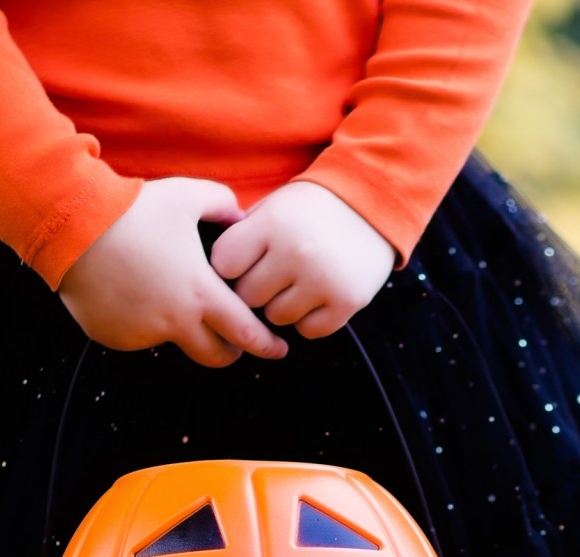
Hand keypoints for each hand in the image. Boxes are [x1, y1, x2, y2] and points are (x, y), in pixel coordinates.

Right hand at [59, 177, 288, 365]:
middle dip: (230, 352)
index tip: (279, 349)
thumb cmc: (134, 210)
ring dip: (182, 331)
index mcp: (200, 294)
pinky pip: (137, 337)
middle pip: (215, 356)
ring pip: (174, 343)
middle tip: (234, 341)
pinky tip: (134, 293)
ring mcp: (142, 333)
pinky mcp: (114, 336)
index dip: (267, 345)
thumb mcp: (188, 196)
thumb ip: (223, 205)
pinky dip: (143, 323)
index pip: (246, 333)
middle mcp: (174, 322)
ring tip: (169, 296)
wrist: (73, 225)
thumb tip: (239, 217)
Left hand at [208, 181, 394, 340]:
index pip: (223, 265)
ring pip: (276, 317)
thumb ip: (242, 236)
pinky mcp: (347, 302)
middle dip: (255, 288)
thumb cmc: (311, 210)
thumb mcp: (273, 207)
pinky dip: (309, 319)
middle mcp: (296, 253)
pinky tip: (317, 295)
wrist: (372, 204)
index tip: (244, 260)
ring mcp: (323, 280)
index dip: (230, 266)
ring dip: (282, 305)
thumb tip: (207, 274)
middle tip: (273, 273)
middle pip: (247, 297)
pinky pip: (309, 330)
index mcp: (272, 225)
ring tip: (298, 281)